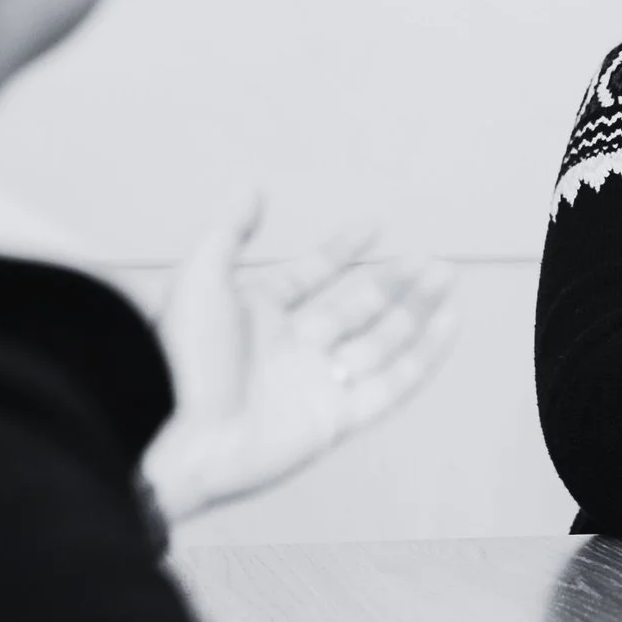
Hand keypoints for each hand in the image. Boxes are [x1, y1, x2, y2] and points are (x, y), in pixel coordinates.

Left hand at [141, 193, 457, 522]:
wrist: (173, 435)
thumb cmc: (177, 358)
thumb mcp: (199, 279)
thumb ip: (230, 232)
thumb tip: (251, 186)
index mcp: (257, 315)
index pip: (310, 275)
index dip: (341, 250)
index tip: (373, 225)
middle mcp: (291, 348)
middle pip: (355, 308)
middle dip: (394, 282)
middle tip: (433, 260)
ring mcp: (315, 384)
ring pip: (380, 341)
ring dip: (415, 311)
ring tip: (446, 278)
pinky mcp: (335, 420)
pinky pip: (391, 385)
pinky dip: (423, 357)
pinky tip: (448, 325)